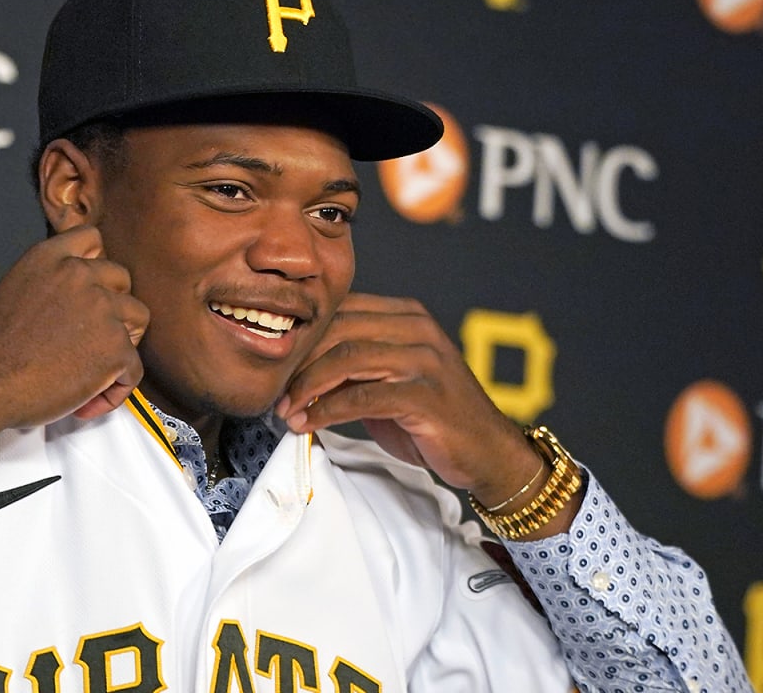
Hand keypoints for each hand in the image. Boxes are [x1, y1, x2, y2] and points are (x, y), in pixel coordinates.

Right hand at [0, 226, 148, 441]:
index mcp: (51, 258)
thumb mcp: (14, 290)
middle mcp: (80, 275)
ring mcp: (103, 310)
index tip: (90, 290)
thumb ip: (49, 282)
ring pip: (138, 319)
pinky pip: (133, 369)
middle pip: (122, 280)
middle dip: (113, 307)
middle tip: (91, 338)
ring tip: (93, 370)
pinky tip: (86, 401)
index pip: (92, 240)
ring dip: (121, 343)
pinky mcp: (116, 347)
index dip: (96, 267)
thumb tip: (71, 300)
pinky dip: (116, 389)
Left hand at [275, 293, 542, 503]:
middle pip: (338, 330)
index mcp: (406, 315)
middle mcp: (417, 328)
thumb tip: (294, 372)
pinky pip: (363, 396)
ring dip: (307, 388)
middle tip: (274, 394)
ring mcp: (425, 359)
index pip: (340, 311)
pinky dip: (327, 411)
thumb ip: (352, 367)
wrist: (488, 452)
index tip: (276, 366)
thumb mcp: (388, 382)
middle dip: (298, 363)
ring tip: (287, 412)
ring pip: (347, 358)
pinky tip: (309, 423)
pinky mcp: (426, 394)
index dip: (302, 338)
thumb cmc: (432, 418)